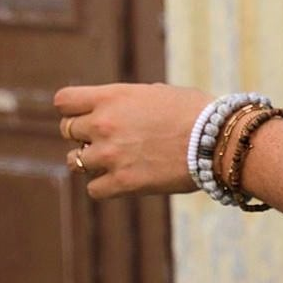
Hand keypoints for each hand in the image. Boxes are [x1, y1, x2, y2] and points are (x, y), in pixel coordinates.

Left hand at [53, 82, 210, 198]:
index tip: (87, 116)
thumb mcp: (156, 93)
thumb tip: (118, 108)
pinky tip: (121, 182)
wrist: (218, 141)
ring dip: (90, 162)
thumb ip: (127, 101)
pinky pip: (94, 189)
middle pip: (67, 131)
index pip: (63, 102)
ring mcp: (111, 155)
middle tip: (107, 141)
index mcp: (111, 97)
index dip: (73, 110)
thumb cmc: (196, 113)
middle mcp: (104, 124)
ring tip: (113, 162)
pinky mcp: (123, 182)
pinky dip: (103, 187)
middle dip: (83, 135)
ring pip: (74, 161)